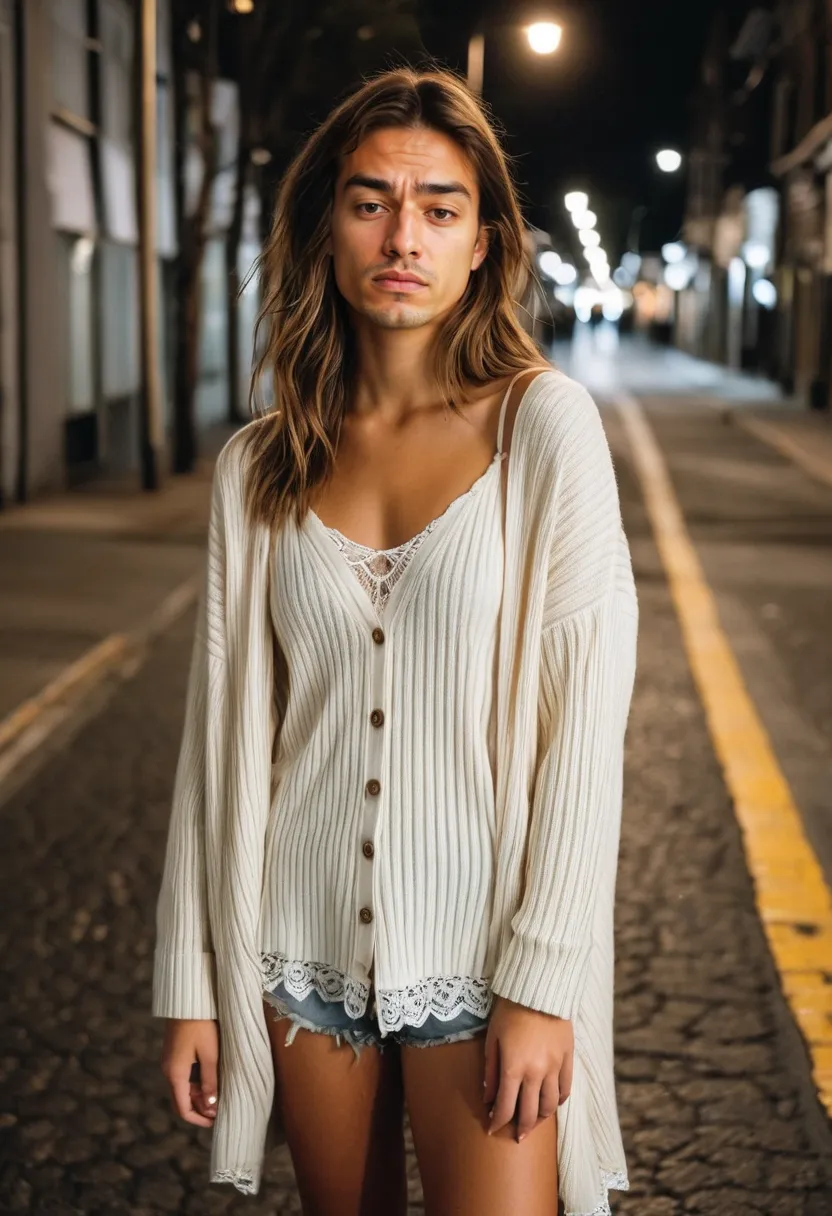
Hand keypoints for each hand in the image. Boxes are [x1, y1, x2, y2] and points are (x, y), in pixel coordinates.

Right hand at [161, 1018, 219, 1127]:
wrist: (187, 1000)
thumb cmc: (201, 1025)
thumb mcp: (210, 1054)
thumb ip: (210, 1081)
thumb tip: (211, 1106)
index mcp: (175, 1074)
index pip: (183, 1109)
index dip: (199, 1119)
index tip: (215, 1122)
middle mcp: (168, 1070)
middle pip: (181, 1100)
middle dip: (199, 1109)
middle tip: (219, 1111)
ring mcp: (169, 1061)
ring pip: (182, 1088)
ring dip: (198, 1096)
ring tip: (218, 1095)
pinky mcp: (173, 1053)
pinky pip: (183, 1076)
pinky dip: (195, 1084)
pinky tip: (210, 1079)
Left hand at [483, 994, 572, 1142]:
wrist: (539, 988)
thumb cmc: (510, 1010)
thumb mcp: (493, 1038)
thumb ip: (491, 1070)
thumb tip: (487, 1097)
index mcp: (514, 1067)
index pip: (506, 1106)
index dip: (497, 1122)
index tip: (492, 1129)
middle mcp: (536, 1072)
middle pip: (530, 1112)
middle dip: (521, 1128)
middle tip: (516, 1136)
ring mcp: (555, 1067)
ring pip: (551, 1105)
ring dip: (541, 1118)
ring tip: (534, 1122)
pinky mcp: (568, 1059)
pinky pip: (566, 1089)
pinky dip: (558, 1100)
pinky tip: (552, 1103)